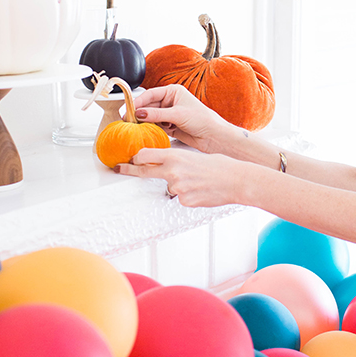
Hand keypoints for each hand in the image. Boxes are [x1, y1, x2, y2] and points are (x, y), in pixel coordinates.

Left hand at [115, 147, 246, 207]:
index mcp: (175, 157)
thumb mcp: (194, 156)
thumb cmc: (220, 166)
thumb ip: (177, 160)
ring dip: (179, 185)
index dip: (137, 157)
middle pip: (144, 171)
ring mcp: (177, 188)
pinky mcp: (184, 201)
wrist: (235, 180)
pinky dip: (189, 194)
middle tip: (120, 169)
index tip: (130, 159)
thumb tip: (167, 165)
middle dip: (130, 170)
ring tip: (198, 181)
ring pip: (170, 186)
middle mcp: (172, 172)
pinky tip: (202, 190)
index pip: (146, 155)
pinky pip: (181, 197)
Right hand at [133, 84, 231, 152]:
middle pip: (149, 106)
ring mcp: (170, 114)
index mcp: (173, 92)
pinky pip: (156, 126)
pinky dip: (152, 129)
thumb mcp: (178, 114)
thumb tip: (139, 113)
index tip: (129, 110)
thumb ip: (157, 114)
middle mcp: (171, 101)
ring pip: (151, 117)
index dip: (139, 101)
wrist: (213, 136)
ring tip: (139, 127)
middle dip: (141, 113)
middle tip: (129, 120)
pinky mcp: (170, 126)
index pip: (151, 94)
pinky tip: (151, 132)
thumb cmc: (203, 119)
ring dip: (146, 122)